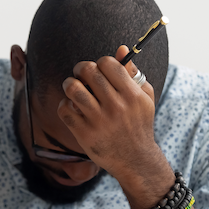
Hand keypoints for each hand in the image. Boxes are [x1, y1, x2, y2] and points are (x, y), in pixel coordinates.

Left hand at [58, 46, 173, 208]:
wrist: (134, 159)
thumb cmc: (138, 124)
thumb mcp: (144, 98)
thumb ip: (133, 73)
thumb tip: (121, 49)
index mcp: (131, 95)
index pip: (108, 63)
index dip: (100, 62)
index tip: (98, 70)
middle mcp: (115, 106)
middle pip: (88, 71)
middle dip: (80, 68)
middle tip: (80, 74)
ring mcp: (98, 121)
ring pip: (73, 87)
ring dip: (69, 83)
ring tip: (73, 87)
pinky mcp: (84, 133)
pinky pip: (64, 109)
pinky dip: (65, 105)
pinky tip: (72, 107)